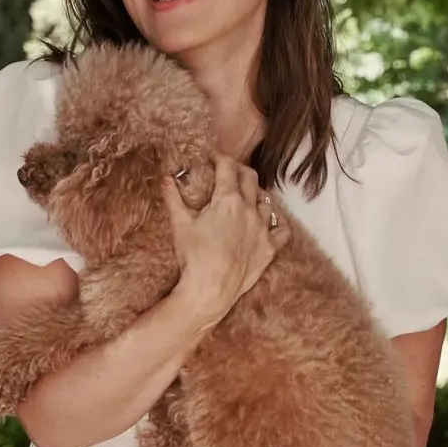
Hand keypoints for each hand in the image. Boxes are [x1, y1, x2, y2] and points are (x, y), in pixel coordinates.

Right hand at [163, 154, 290, 329]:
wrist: (210, 289)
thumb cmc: (193, 256)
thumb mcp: (179, 224)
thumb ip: (173, 197)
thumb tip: (165, 177)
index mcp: (227, 199)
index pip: (227, 168)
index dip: (220, 158)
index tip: (213, 157)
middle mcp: (249, 209)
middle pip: (250, 178)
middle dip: (239, 170)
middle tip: (229, 171)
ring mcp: (262, 229)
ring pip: (266, 201)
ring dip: (257, 193)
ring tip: (248, 195)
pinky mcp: (269, 248)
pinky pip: (282, 230)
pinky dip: (277, 222)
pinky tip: (271, 220)